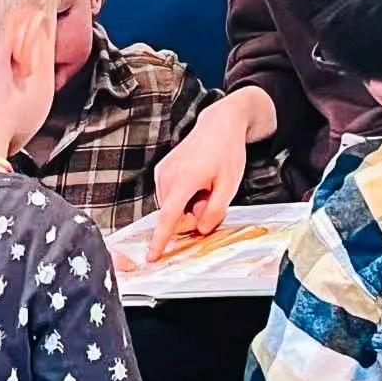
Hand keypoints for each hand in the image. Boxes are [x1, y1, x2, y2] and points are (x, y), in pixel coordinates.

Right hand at [149, 92, 266, 261]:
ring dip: (188, 206)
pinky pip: (169, 196)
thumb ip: (215, 211)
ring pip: (171, 207)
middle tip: (210, 199)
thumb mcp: (229, 185)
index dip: (160, 239)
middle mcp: (168, 175)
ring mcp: (162, 171)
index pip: (169, 217)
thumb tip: (201, 229)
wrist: (220, 124)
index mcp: (185, 179)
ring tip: (205, 186)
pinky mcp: (161, 170)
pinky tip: (197, 182)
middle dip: (191, 217)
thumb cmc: (227, 151)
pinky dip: (183, 197)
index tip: (152, 256)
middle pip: (173, 215)